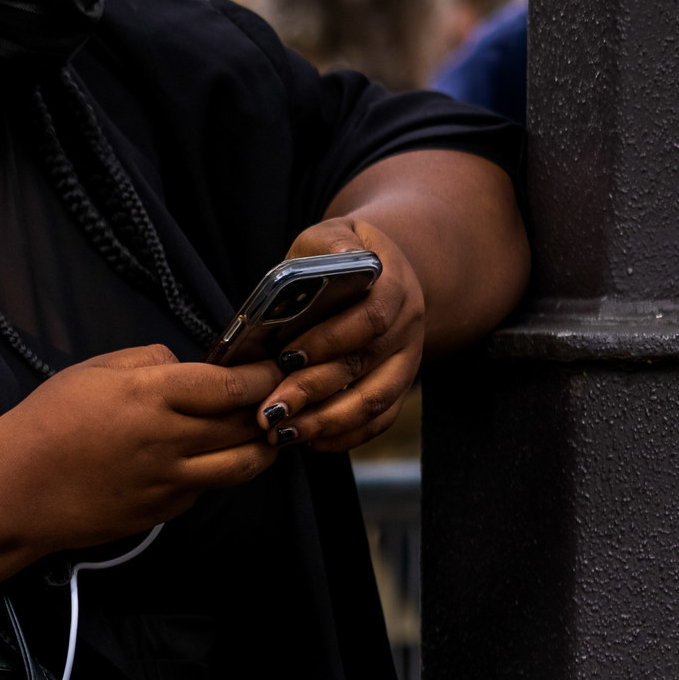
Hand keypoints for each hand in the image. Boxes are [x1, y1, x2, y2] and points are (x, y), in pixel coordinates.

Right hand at [0, 343, 277, 552]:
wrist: (14, 492)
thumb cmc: (45, 425)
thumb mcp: (93, 370)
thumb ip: (148, 360)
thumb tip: (187, 366)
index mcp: (150, 395)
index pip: (231, 386)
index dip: (262, 375)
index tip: (272, 367)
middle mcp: (167, 440)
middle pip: (244, 425)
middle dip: (269, 407)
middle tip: (276, 397)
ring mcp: (167, 482)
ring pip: (239, 466)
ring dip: (260, 449)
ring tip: (263, 435)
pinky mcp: (160, 512)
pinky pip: (203, 490)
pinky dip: (214, 474)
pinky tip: (205, 461)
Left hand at [256, 216, 424, 453]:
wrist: (383, 273)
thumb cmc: (342, 257)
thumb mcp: (332, 238)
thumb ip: (325, 251)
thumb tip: (319, 269)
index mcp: (395, 285)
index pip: (369, 317)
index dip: (329, 340)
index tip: (286, 357)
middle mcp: (409, 327)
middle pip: (364, 365)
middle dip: (313, 390)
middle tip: (269, 411)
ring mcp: (407, 362)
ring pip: (374, 403)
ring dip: (326, 423)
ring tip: (282, 434)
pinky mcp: (399, 388)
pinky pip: (377, 422)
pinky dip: (344, 438)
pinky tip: (307, 441)